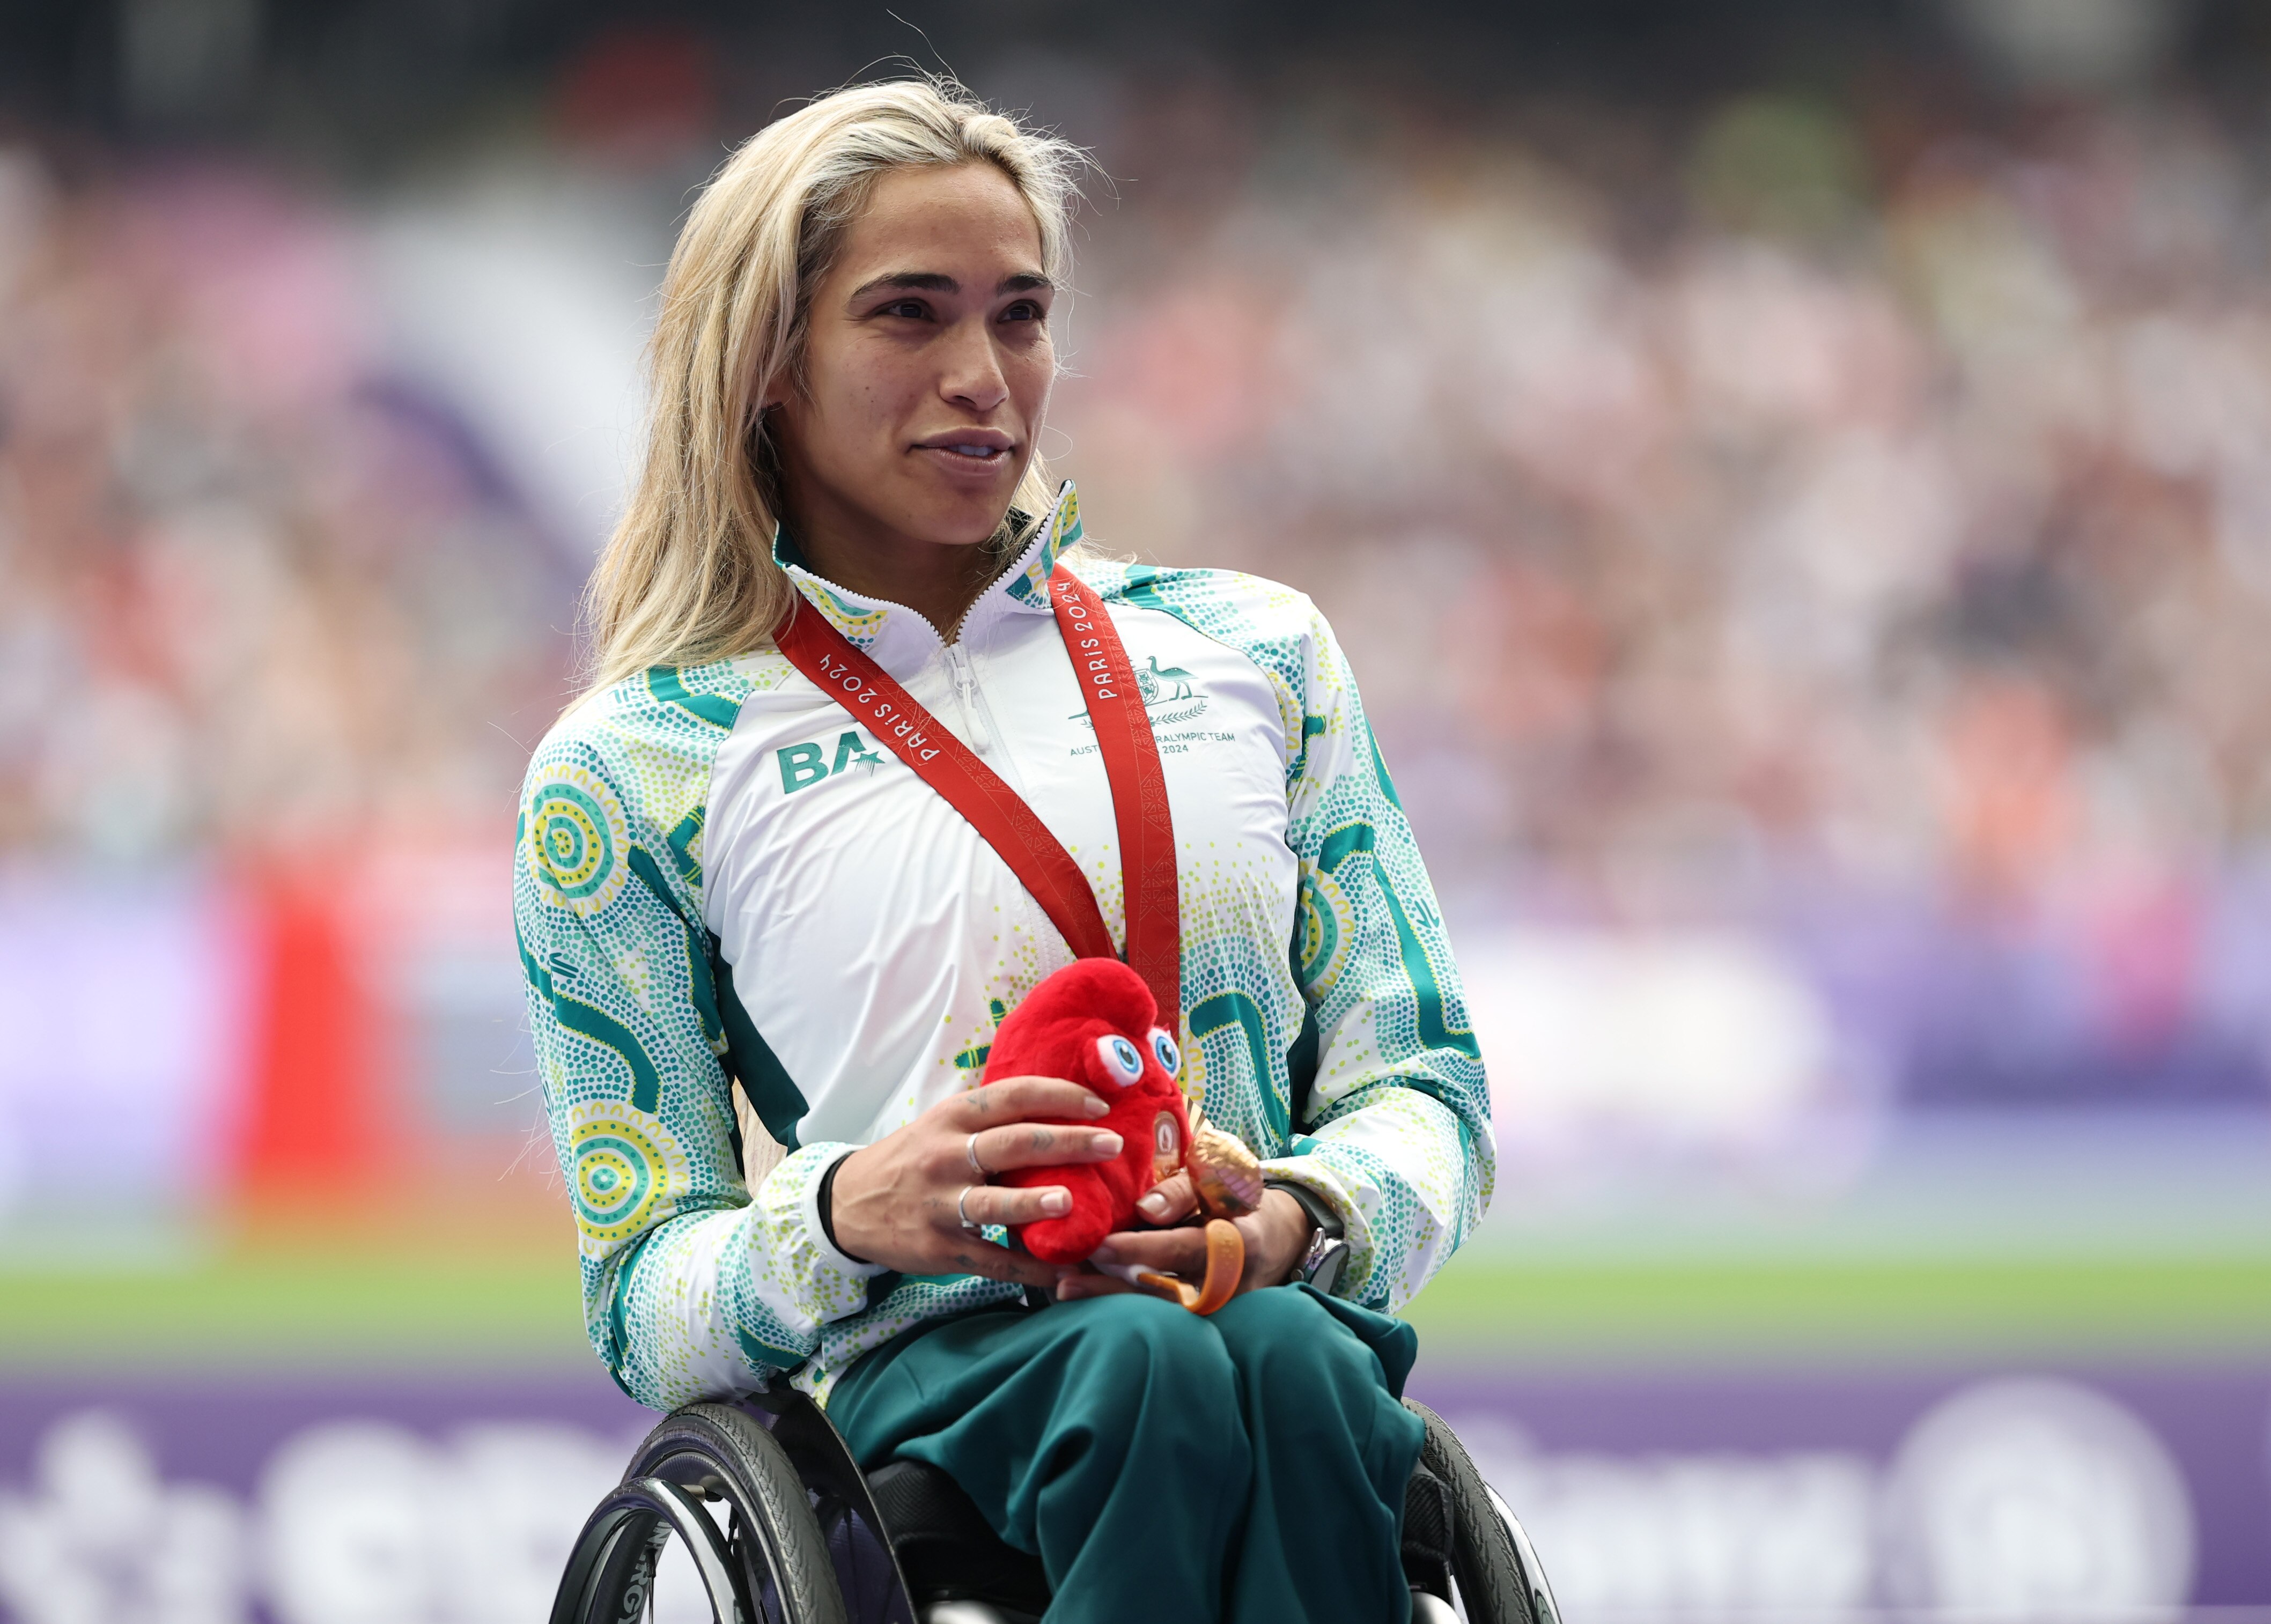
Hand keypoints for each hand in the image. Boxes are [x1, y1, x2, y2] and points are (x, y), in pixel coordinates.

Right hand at [828, 1077, 1121, 1288]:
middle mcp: (946, 1156)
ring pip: (995, 1204)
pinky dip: (1031, 1269)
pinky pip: (992, 1261)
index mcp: (953, 1118)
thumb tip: (1060, 1106)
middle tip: (1112, 1145)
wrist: (848, 1204)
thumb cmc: (912, 1158)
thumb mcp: (941, 1126)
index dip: (1060, 1096)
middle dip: (1069, 1142)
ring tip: (1071, 1202)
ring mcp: (941, 1205)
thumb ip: (990, 1118)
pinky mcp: (940, 1249)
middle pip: (1015, 1144)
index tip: (1100, 1105)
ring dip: (1036, 1203)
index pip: (1013, 1095)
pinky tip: (1065, 1271)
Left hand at [1055, 1174, 1312, 1302]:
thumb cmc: (1238, 1200)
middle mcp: (1229, 1284)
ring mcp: (1219, 1309)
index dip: (1141, 1249)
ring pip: (1159, 1312)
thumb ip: (1181, 1191)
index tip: (1100, 1246)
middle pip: (1164, 1292)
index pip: (1183, 1248)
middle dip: (1112, 1288)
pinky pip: (1163, 1318)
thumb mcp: (1219, 1181)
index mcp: (1236, 1241)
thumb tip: (1144, 1209)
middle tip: (1066, 1281)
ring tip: (1067, 1290)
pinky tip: (1089, 1299)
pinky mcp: (1207, 1323)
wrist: (1275, 1237)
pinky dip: (1125, 1309)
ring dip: (1111, 1302)